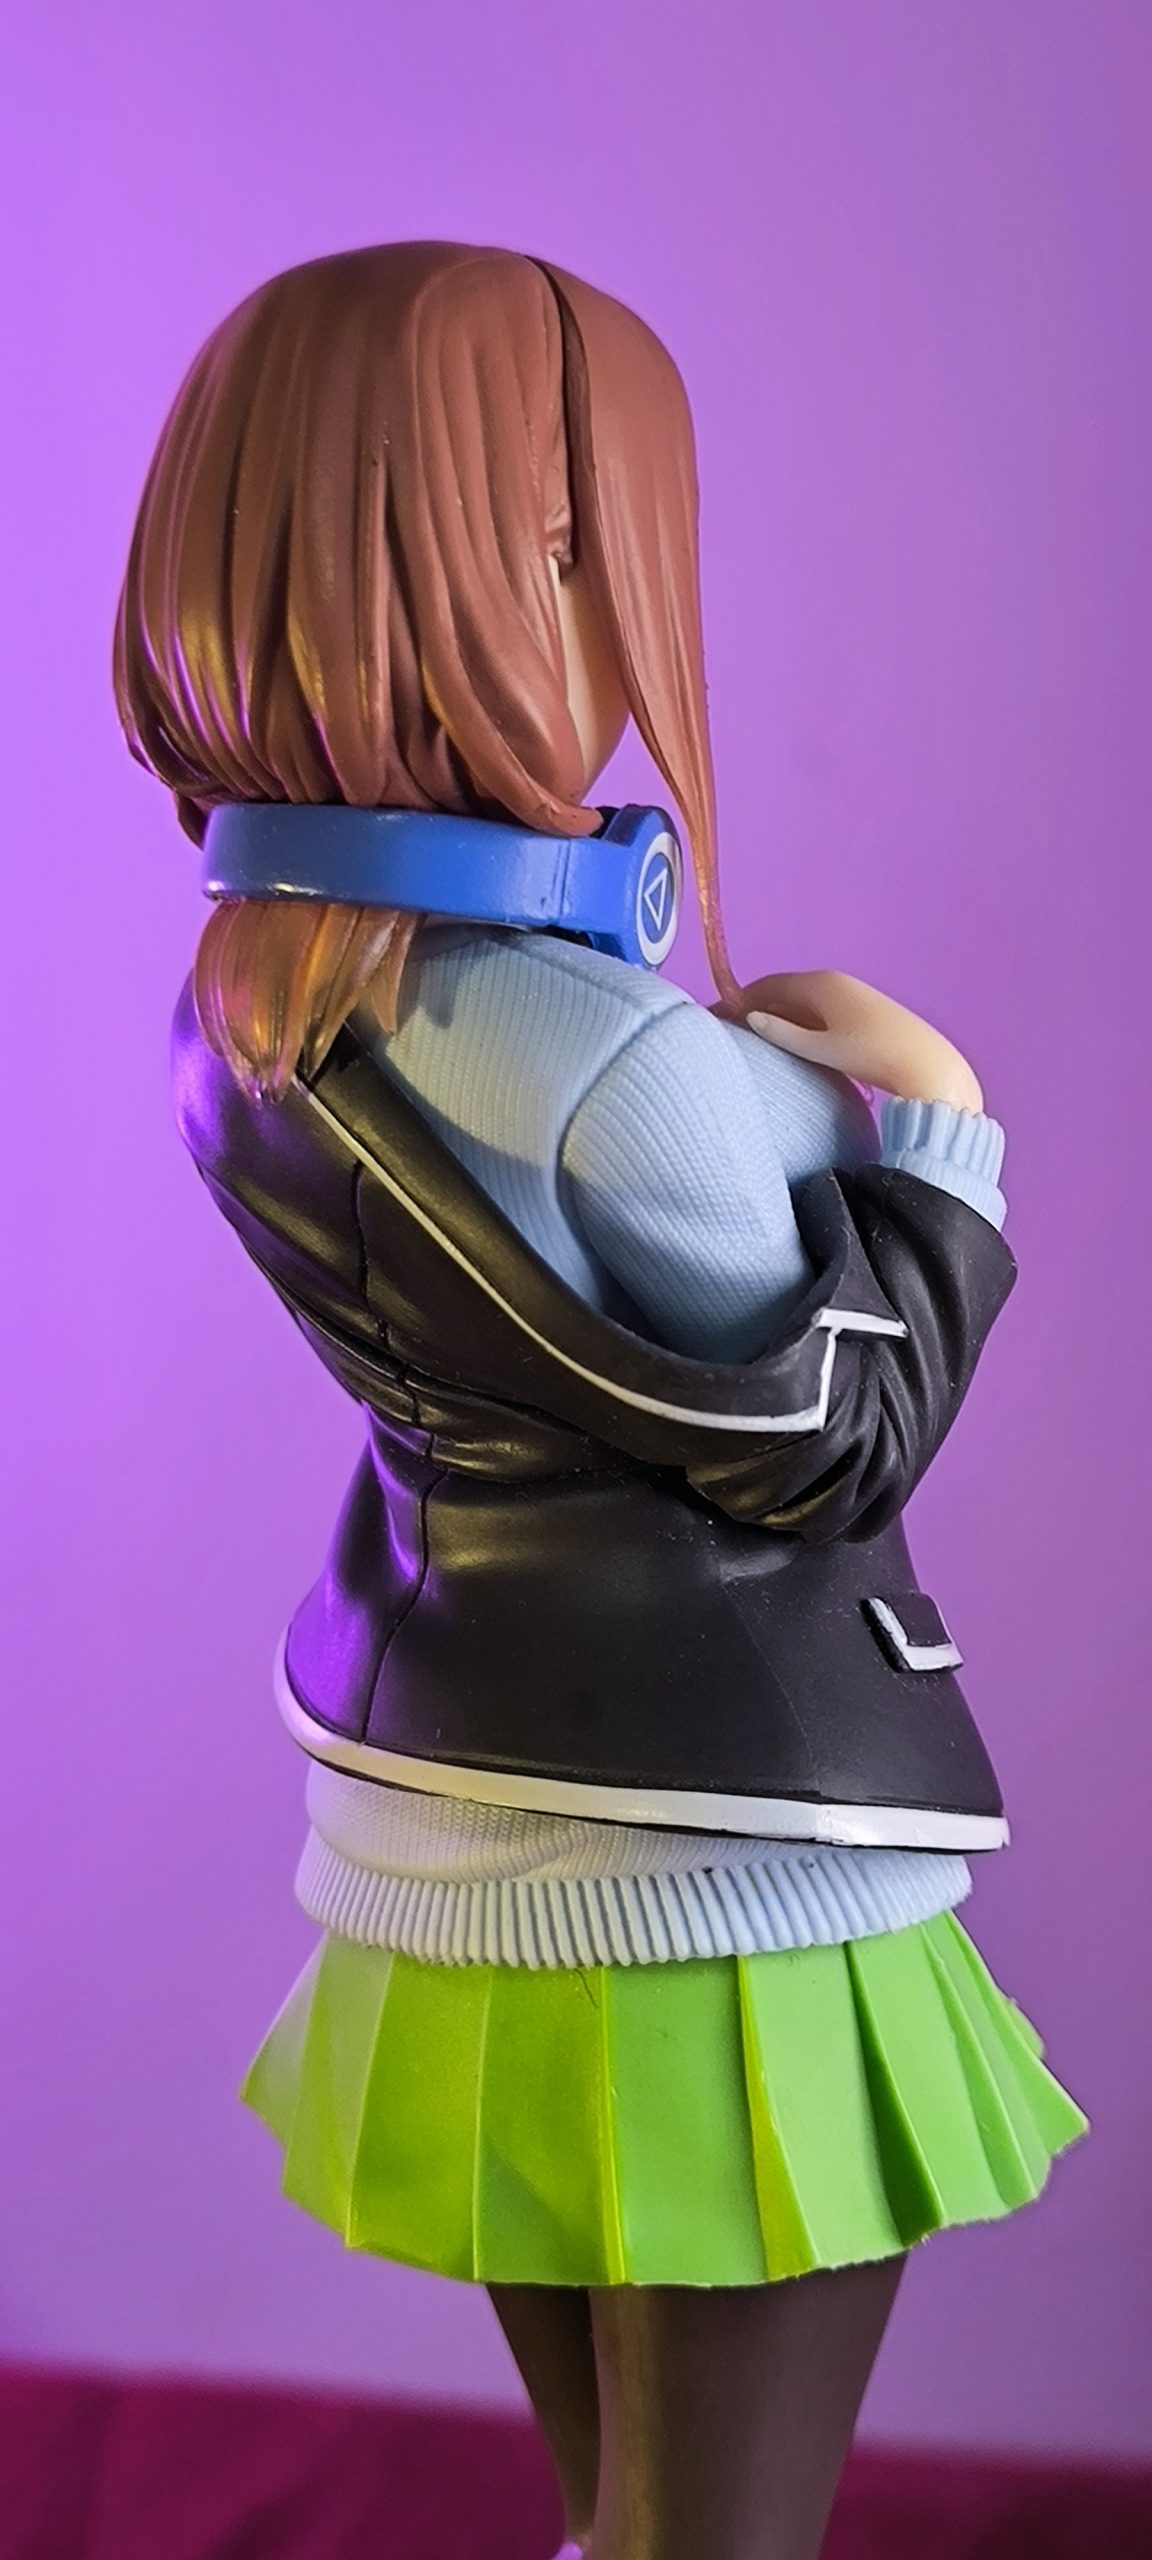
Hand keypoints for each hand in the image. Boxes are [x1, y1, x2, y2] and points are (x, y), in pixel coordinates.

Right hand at [715, 970, 983, 1113]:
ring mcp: (849, 994)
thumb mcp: (821, 1049)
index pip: (766, 985)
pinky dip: (795, 1021)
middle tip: (727, 1029)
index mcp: (819, 984)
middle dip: (753, 1007)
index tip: (714, 1017)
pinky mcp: (861, 1011)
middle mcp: (833, 981)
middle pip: (782, 991)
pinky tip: (789, 1042)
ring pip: (800, 1002)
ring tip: (752, 1039)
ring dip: (775, 1016)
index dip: (737, 1000)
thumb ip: (783, 1033)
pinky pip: (817, 1011)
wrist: (926, 1065)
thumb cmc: (871, 1056)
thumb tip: (750, 1018)